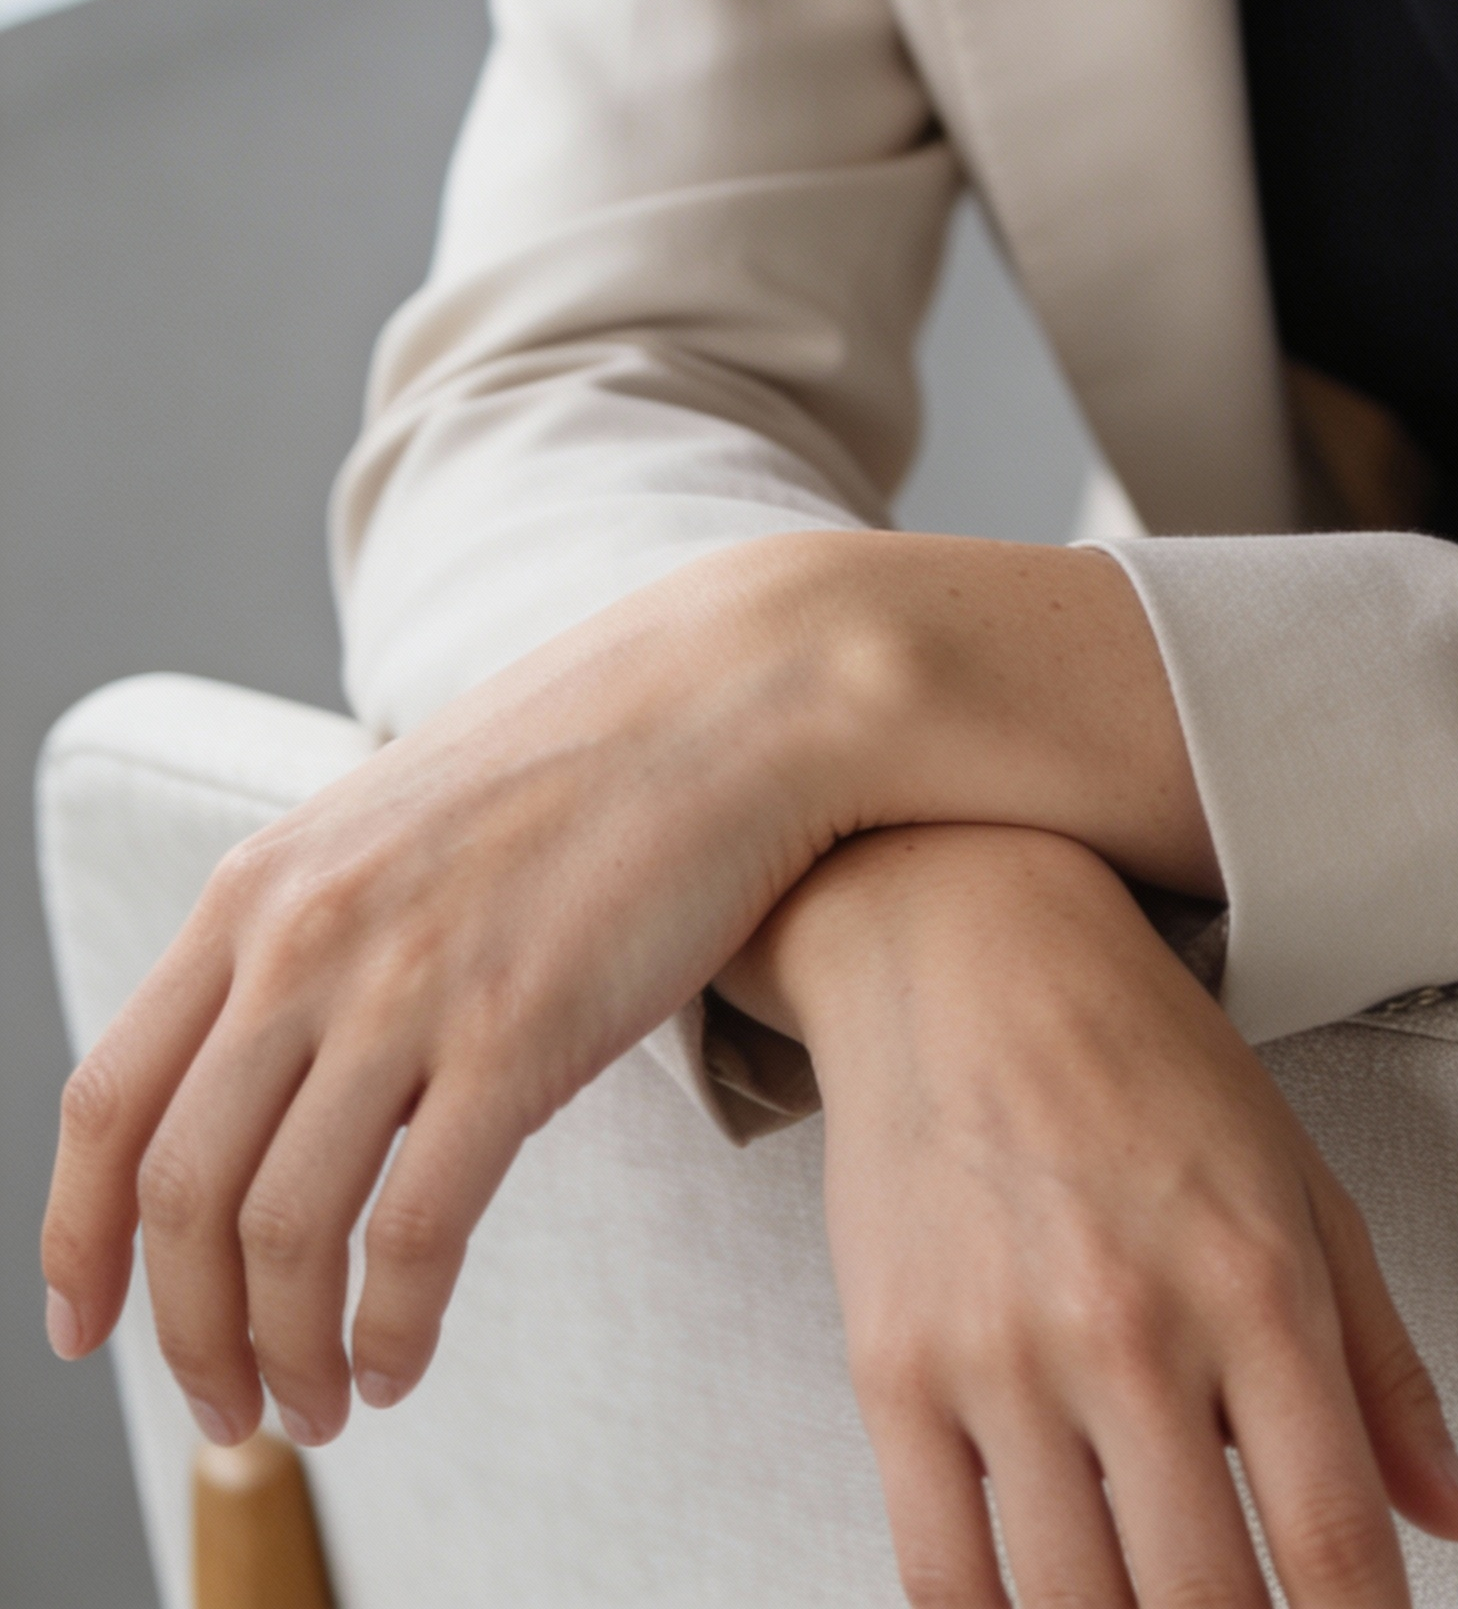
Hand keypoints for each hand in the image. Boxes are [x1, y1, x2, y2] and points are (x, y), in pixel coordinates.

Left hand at [44, 531, 1213, 1445]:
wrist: (735, 691)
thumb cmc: (579, 764)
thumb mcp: (389, 824)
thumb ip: (307, 934)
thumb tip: (258, 1080)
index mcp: (260, 886)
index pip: (109, 1098)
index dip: (78, 1234)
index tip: (82, 1323)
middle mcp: (307, 936)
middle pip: (179, 1192)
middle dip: (186, 1334)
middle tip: (227, 1411)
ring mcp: (408, 983)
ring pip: (282, 1232)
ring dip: (286, 1355)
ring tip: (318, 1409)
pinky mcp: (519, 1032)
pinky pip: (412, 1234)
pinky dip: (388, 1328)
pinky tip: (400, 1363)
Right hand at [733, 821, 1457, 1608]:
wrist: (962, 939)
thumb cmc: (1143, 1057)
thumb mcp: (1300, 1185)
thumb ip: (1387, 1369)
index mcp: (1258, 1283)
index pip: (1336, 1542)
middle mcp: (1134, 1328)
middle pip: (1209, 1608)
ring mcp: (1004, 1356)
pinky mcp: (894, 1371)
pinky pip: (943, 1581)